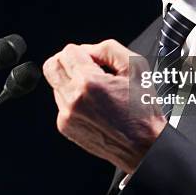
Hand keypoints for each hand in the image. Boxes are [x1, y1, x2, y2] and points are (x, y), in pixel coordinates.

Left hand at [43, 39, 166, 172]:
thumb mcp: (135, 67)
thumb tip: (87, 50)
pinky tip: (93, 104)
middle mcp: (73, 99)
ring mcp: (67, 115)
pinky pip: (61, 102)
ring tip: (95, 90)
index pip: (68, 51)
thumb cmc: (142, 110)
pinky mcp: (65, 126)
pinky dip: (73, 98)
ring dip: (71, 81)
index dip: (84, 51)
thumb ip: (107, 48)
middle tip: (86, 67)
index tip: (95, 60)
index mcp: (89, 82)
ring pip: (55, 84)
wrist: (143, 146)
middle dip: (68, 62)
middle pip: (52, 66)